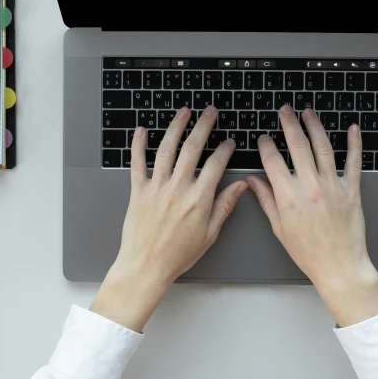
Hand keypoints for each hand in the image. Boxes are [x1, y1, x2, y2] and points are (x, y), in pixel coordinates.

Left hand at [90, 106, 246, 331]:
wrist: (146, 266)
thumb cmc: (178, 255)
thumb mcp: (210, 234)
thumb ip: (224, 206)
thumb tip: (241, 186)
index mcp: (198, 200)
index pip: (216, 164)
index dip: (225, 150)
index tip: (229, 142)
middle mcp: (177, 189)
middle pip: (192, 148)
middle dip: (203, 126)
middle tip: (210, 112)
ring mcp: (156, 188)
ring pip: (166, 149)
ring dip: (176, 127)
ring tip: (183, 112)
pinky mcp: (138, 191)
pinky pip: (137, 163)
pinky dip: (138, 145)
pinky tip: (141, 131)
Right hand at [247, 106, 377, 326]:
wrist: (339, 266)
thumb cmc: (308, 253)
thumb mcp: (280, 228)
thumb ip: (267, 200)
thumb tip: (253, 182)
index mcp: (288, 198)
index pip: (272, 161)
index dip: (266, 145)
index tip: (264, 138)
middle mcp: (310, 187)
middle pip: (297, 145)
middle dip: (288, 123)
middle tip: (285, 111)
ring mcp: (333, 186)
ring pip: (323, 147)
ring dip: (314, 126)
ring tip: (308, 113)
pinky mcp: (351, 190)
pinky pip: (354, 161)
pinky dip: (354, 143)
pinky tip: (352, 129)